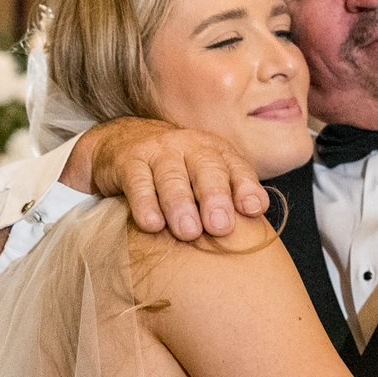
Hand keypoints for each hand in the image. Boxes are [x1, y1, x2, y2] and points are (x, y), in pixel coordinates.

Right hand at [67, 117, 268, 239]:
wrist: (124, 142)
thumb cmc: (178, 172)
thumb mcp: (204, 179)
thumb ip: (228, 201)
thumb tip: (254, 235)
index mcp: (216, 153)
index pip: (236, 168)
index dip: (246, 188)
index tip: (253, 209)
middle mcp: (191, 148)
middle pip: (207, 169)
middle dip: (215, 197)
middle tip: (220, 226)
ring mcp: (159, 152)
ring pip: (172, 177)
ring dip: (180, 204)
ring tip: (188, 232)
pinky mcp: (129, 160)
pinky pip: (138, 182)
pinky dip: (145, 203)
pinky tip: (152, 224)